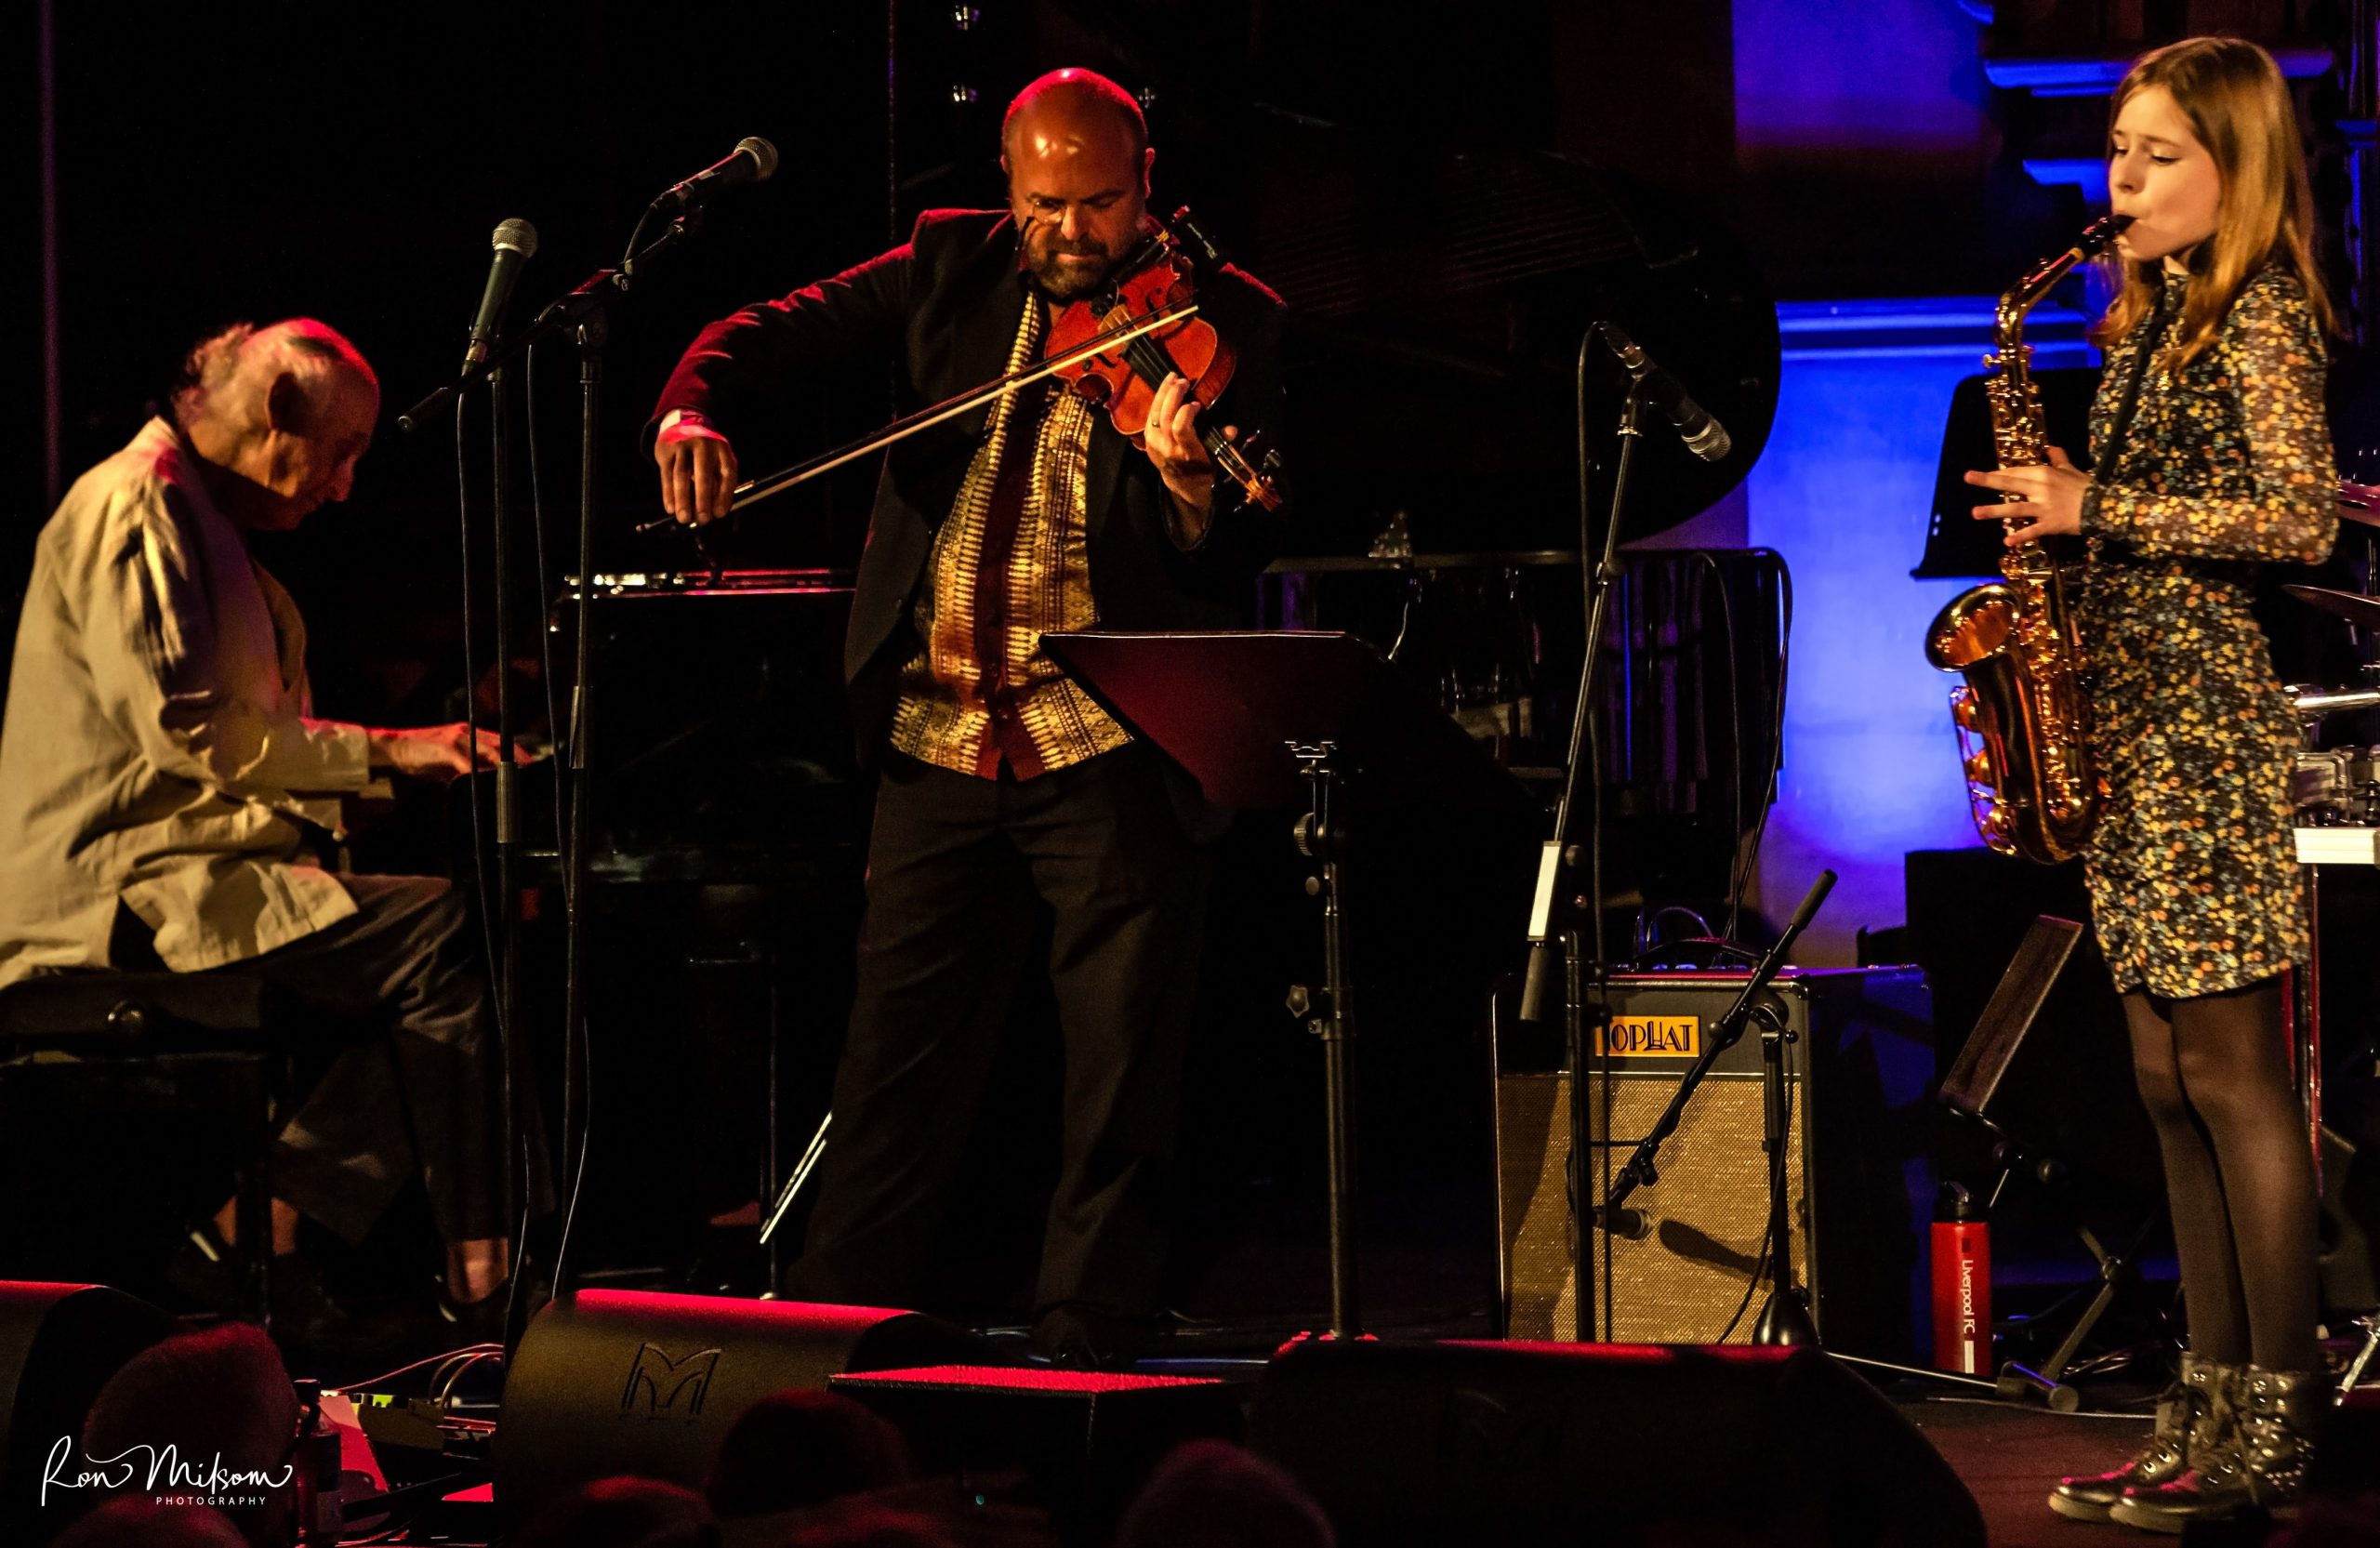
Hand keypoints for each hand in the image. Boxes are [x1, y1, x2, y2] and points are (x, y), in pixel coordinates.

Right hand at [367, 723, 518, 781]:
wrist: (394, 748)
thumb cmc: (420, 756)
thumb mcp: (448, 762)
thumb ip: (465, 767)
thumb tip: (481, 779)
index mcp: (467, 733)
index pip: (497, 741)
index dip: (513, 752)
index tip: (527, 764)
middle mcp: (465, 732)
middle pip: (497, 744)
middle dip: (514, 757)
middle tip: (528, 769)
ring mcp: (455, 739)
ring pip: (485, 750)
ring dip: (501, 763)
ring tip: (513, 774)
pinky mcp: (444, 748)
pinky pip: (464, 760)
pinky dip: (475, 770)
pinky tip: (484, 778)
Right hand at [655, 418, 740, 525]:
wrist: (682, 425)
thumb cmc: (705, 454)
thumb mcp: (718, 461)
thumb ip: (719, 483)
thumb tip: (715, 513)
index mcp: (722, 449)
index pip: (727, 473)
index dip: (724, 495)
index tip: (719, 514)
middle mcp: (704, 446)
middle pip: (703, 474)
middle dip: (702, 499)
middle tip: (702, 520)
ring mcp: (683, 446)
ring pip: (681, 475)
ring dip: (682, 499)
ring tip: (684, 519)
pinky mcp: (666, 451)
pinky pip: (666, 475)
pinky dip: (668, 493)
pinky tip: (670, 508)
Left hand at [1141, 371, 1234, 520]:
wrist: (1184, 485)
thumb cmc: (1204, 468)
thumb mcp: (1216, 457)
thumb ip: (1222, 441)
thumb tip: (1232, 429)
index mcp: (1187, 453)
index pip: (1180, 428)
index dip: (1186, 412)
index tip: (1196, 404)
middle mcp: (1168, 448)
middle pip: (1165, 417)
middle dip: (1173, 396)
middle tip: (1183, 381)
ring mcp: (1155, 445)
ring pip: (1154, 415)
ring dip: (1163, 393)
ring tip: (1172, 378)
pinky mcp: (1147, 442)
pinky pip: (1149, 418)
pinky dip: (1156, 402)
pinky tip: (1164, 390)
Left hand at [1965, 447, 2088, 544]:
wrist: (2105, 505)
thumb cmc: (2085, 487)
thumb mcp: (2071, 469)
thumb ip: (2059, 458)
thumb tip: (2050, 447)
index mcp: (2044, 474)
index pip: (2016, 472)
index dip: (1998, 473)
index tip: (1980, 473)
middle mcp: (2041, 489)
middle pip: (2011, 483)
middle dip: (1988, 480)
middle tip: (1967, 476)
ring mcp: (2045, 507)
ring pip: (2016, 508)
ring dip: (1994, 510)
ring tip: (1974, 512)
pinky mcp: (2051, 524)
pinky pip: (2033, 531)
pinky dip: (2020, 536)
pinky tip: (2006, 541)